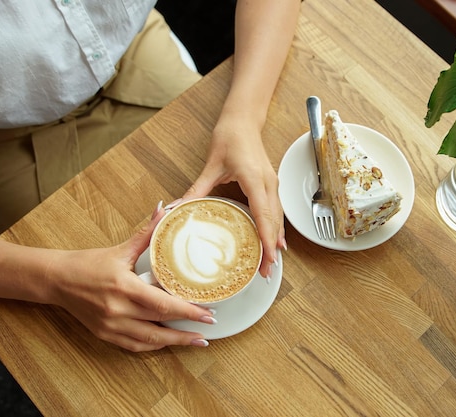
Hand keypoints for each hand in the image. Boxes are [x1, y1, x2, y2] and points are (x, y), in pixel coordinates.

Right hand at [46, 205, 214, 351]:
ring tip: (197, 341)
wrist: (56, 280)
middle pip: (160, 323)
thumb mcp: (120, 249)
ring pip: (150, 341)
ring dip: (176, 342)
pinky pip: (135, 345)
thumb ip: (146, 233)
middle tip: (210, 327)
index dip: (188, 311)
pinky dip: (154, 346)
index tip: (208, 314)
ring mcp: (111, 326)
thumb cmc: (88, 263)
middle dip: (188, 327)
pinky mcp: (105, 334)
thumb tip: (164, 211)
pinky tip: (169, 343)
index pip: (163, 303)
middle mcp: (118, 310)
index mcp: (124, 287)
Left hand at [183, 115, 285, 277]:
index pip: (263, 216)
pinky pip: (277, 211)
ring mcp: (272, 184)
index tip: (267, 259)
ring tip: (271, 263)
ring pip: (278, 218)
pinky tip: (274, 241)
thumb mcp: (211, 165)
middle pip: (274, 222)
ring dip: (275, 240)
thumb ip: (196, 190)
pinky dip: (275, 228)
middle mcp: (268, 183)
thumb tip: (177, 208)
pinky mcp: (271, 184)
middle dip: (271, 249)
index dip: (266, 240)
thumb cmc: (230, 137)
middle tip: (265, 272)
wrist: (243, 120)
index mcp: (254, 179)